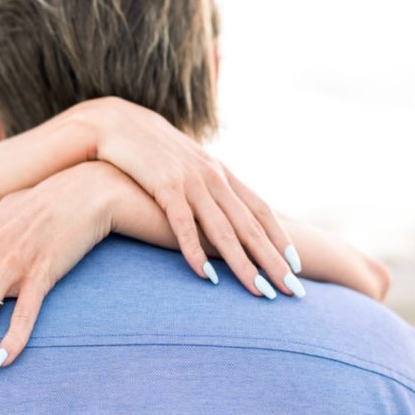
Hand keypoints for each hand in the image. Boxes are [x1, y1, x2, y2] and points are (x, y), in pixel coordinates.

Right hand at [67, 97, 304, 298]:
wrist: (117, 122)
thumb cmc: (152, 151)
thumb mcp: (187, 166)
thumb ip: (206, 188)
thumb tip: (220, 215)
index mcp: (222, 174)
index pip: (261, 209)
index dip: (280, 237)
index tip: (297, 265)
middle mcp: (213, 178)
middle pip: (251, 226)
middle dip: (273, 261)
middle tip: (294, 291)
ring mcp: (191, 182)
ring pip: (224, 230)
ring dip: (244, 264)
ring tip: (261, 292)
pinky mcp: (165, 186)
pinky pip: (183, 224)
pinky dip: (195, 251)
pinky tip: (206, 275)